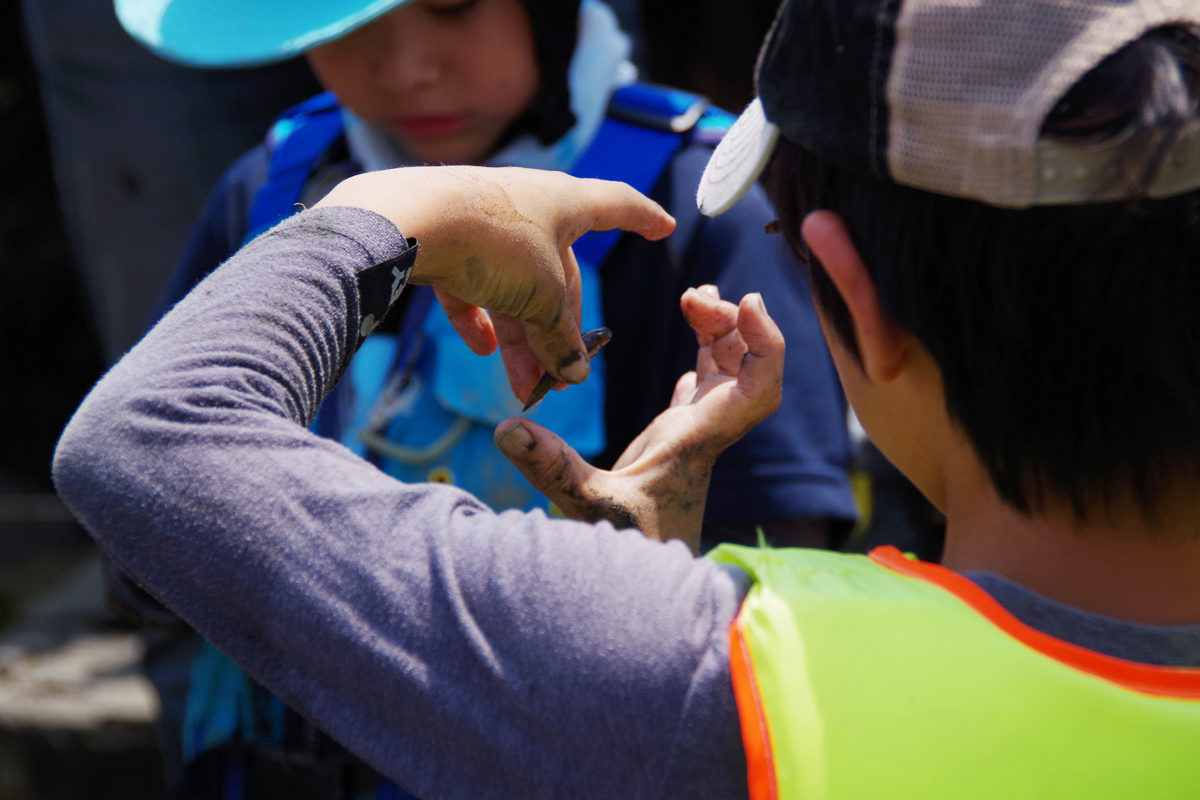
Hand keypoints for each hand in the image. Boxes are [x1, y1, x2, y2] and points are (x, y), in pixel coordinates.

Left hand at [314, 166, 674, 398]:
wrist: (405, 221)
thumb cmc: (491, 241)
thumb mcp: (540, 296)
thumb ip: (560, 338)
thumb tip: (573, 373)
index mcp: (564, 202)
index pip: (617, 205)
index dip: (644, 218)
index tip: (665, 226)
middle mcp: (527, 205)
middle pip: (558, 273)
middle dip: (560, 330)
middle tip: (560, 378)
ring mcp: (483, 221)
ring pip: (514, 287)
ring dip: (522, 338)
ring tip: (523, 387)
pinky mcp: (444, 240)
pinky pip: (471, 285)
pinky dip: (480, 317)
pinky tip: (482, 348)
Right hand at [494, 286, 784, 551]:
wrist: (638, 588)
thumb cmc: (624, 552)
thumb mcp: (586, 505)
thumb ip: (552, 469)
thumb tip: (507, 430)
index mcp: (700, 440)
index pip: (760, 387)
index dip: (767, 343)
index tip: (748, 305)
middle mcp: (707, 432)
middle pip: (747, 365)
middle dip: (734, 323)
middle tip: (693, 296)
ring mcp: (695, 434)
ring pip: (728, 370)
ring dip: (720, 331)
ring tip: (693, 298)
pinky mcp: (678, 439)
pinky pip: (706, 386)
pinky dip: (707, 354)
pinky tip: (695, 336)